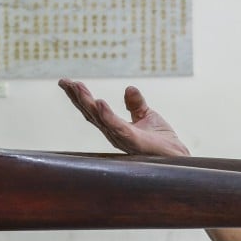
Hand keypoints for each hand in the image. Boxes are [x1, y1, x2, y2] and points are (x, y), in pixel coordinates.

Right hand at [58, 78, 190, 156]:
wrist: (176, 157)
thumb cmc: (161, 142)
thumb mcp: (148, 116)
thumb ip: (136, 104)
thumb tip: (128, 88)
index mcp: (115, 127)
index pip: (94, 110)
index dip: (80, 97)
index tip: (67, 82)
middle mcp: (114, 134)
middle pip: (91, 113)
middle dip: (77, 97)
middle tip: (64, 82)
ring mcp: (122, 138)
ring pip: (99, 119)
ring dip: (86, 103)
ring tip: (77, 87)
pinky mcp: (134, 141)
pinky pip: (117, 127)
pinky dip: (107, 116)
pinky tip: (99, 103)